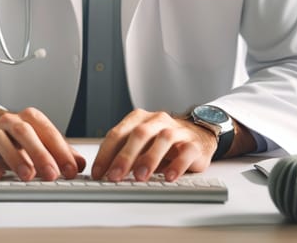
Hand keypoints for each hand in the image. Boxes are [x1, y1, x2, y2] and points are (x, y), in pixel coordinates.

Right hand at [0, 106, 85, 181]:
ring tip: (27, 176)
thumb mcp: (42, 139)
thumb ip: (62, 151)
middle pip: (25, 133)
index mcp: (32, 118)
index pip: (48, 132)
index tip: (71, 170)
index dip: (61, 151)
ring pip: (2, 140)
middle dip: (40, 154)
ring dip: (15, 158)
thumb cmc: (21, 136)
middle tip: (51, 174)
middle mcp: (12, 121)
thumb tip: (80, 164)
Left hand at [91, 108, 216, 182]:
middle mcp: (157, 120)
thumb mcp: (141, 145)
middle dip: (125, 156)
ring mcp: (177, 130)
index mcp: (139, 119)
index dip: (106, 153)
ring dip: (150, 158)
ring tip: (140, 177)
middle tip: (115, 176)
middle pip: (139, 133)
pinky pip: (186, 151)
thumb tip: (105, 174)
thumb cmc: (162, 142)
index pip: (118, 133)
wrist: (197, 134)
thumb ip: (124, 154)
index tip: (98, 172)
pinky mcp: (194, 144)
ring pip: (163, 139)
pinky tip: (169, 177)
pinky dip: (177, 164)